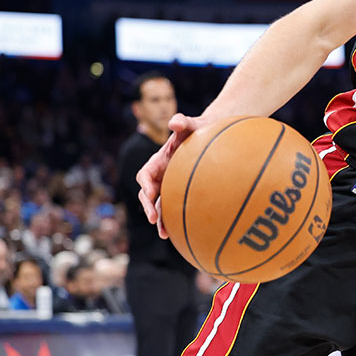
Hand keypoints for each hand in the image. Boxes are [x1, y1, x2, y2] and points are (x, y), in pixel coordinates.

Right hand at [136, 113, 209, 238]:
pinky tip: (179, 234)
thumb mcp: (191, 124)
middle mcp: (161, 175)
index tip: (150, 192)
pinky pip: (173, 209)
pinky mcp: (180, 193)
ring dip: (160, 220)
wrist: (210, 137)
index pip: (145, 174)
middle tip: (154, 218)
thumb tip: (174, 123)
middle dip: (148, 206)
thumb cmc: (199, 129)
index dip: (145, 184)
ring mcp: (169, 186)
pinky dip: (173, 221)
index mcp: (159, 161)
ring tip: (165, 234)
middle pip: (147, 194)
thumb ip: (182, 122)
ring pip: (159, 206)